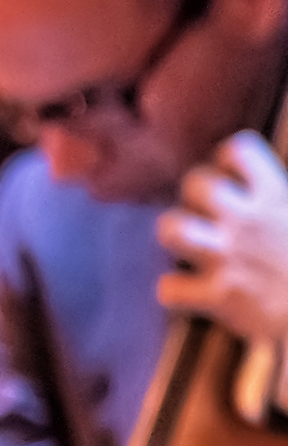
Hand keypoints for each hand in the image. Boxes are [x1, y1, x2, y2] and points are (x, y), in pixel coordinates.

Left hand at [159, 130, 287, 345]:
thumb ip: (280, 200)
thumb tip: (269, 193)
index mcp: (277, 195)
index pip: (239, 149)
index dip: (230, 162)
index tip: (240, 183)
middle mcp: (248, 220)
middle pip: (196, 183)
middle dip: (195, 197)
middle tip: (212, 218)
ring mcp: (229, 257)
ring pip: (171, 228)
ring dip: (177, 235)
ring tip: (196, 248)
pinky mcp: (220, 296)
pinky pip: (169, 289)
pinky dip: (176, 292)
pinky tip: (193, 294)